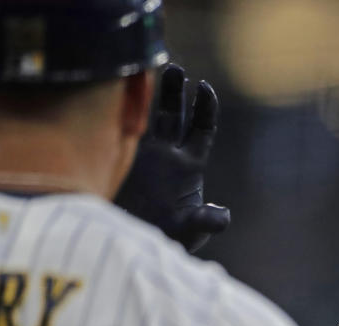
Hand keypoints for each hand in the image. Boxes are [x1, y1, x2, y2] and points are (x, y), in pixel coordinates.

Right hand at [115, 64, 229, 252]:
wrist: (135, 247)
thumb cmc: (169, 238)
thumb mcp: (192, 231)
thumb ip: (207, 222)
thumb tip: (222, 214)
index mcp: (189, 166)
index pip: (201, 129)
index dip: (204, 107)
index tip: (203, 86)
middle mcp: (167, 155)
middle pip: (173, 115)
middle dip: (174, 91)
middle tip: (174, 66)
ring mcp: (143, 156)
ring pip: (146, 117)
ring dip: (149, 94)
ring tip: (148, 67)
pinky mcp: (119, 161)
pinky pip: (121, 131)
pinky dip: (120, 112)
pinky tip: (115, 95)